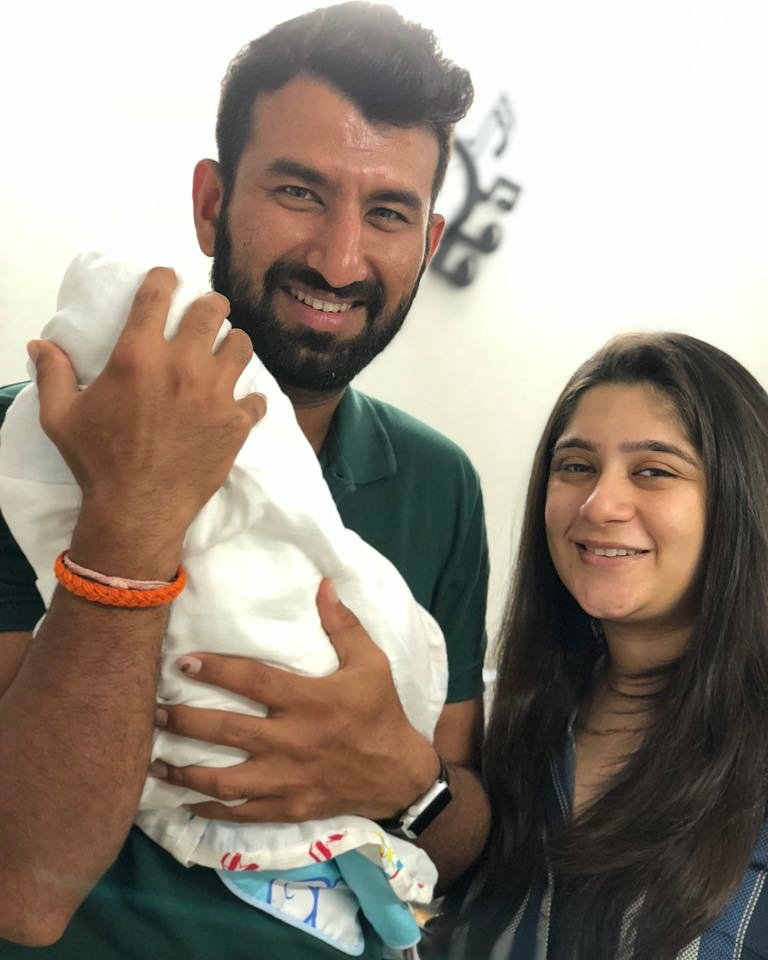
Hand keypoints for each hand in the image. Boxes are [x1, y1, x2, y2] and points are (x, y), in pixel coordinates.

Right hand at [29, 268, 264, 574]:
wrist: (138, 511)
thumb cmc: (97, 462)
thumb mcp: (60, 418)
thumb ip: (53, 374)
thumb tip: (39, 344)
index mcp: (138, 355)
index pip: (158, 294)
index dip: (165, 278)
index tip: (169, 279)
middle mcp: (182, 365)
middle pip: (212, 310)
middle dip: (211, 305)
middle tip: (207, 313)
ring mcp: (215, 393)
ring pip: (242, 346)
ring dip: (233, 345)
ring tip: (225, 353)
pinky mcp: (236, 423)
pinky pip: (257, 399)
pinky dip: (249, 400)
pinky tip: (239, 404)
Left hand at [153, 579, 439, 821]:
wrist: (399, 773)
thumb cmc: (381, 712)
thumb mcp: (371, 663)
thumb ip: (343, 625)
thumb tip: (323, 584)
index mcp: (309, 701)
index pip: (252, 681)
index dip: (216, 669)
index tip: (183, 660)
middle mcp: (292, 741)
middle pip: (226, 731)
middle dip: (185, 720)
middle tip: (155, 713)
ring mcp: (288, 779)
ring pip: (225, 779)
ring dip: (185, 770)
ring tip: (156, 760)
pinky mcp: (289, 808)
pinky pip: (242, 812)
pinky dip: (211, 808)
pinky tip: (187, 800)